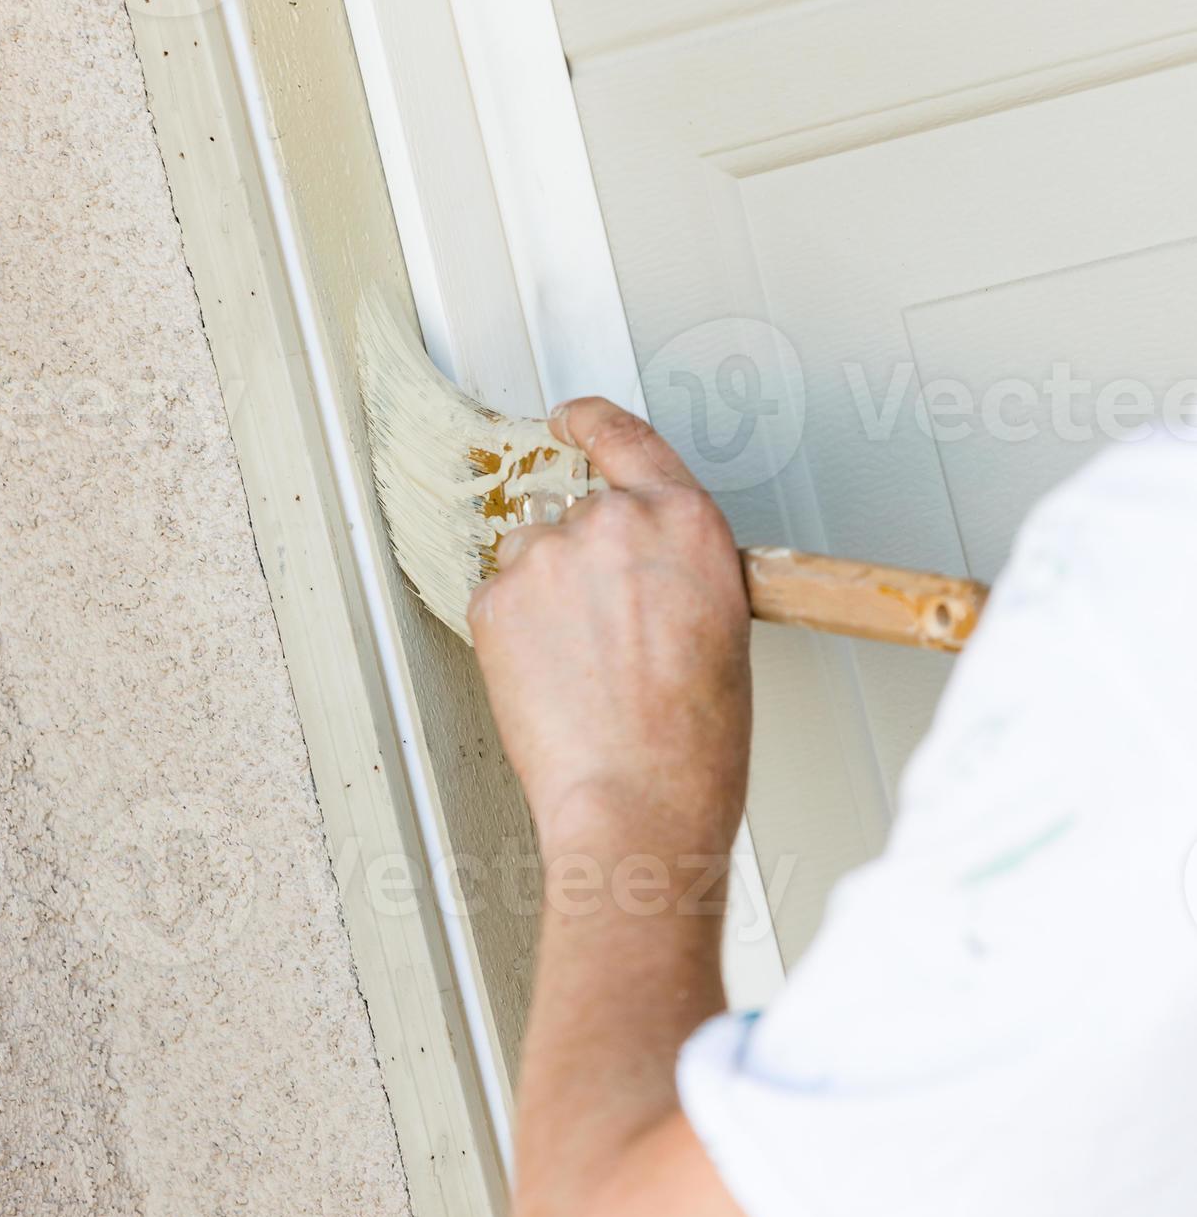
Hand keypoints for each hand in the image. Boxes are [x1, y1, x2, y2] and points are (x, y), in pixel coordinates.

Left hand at [468, 399, 751, 874]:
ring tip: (581, 669)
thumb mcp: (722, 624)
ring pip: (531, 557)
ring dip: (546, 597)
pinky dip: (515, 635)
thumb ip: (676, 566)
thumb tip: (643, 568)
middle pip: (578, 516)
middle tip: (604, 638)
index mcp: (685, 521)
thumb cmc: (694, 738)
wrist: (638, 798)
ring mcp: (547, 557)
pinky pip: (499, 601)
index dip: (591, 422)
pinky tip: (550, 683)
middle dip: (582, 566)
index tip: (570, 418)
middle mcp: (615, 522)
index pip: (628, 438)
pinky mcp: (495, 598)